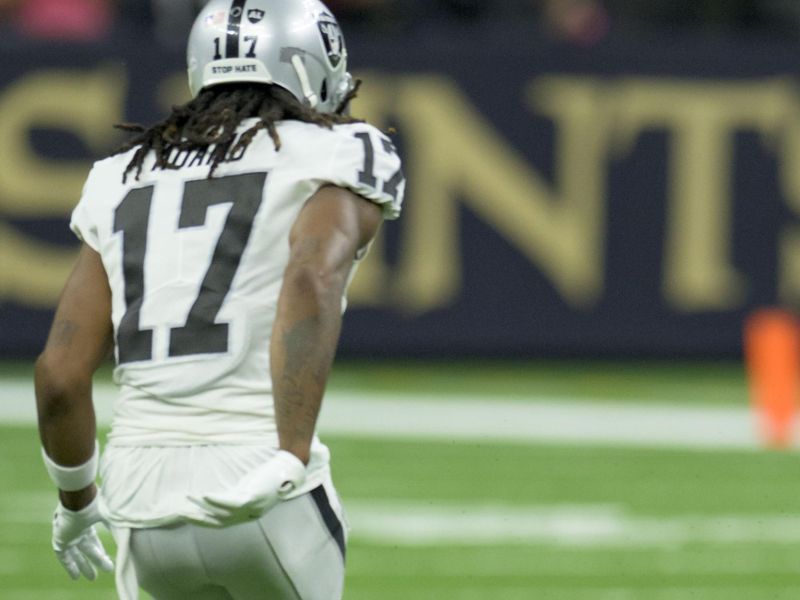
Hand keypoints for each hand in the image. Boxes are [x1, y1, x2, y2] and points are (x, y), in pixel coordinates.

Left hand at [52, 494, 113, 579]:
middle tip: (107, 568)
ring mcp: (68, 534)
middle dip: (96, 559)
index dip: (101, 549)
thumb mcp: (111, 514)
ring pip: (76, 554)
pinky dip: (70, 566)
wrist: (80, 500)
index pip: (94, 539)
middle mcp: (78, 528)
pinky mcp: (59, 539)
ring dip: (84, 565)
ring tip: (92, 578)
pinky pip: (63, 556)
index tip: (109, 558)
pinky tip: (75, 576)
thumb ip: (119, 524)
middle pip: (88, 548)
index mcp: (89, 520)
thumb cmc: (97, 503)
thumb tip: (131, 532)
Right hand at [187, 450, 305, 525]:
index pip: (222, 522)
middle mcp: (250, 514)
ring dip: (202, 510)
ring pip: (222, 515)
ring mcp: (252, 507)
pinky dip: (217, 500)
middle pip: (219, 523)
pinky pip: (231, 502)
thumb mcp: (251, 488)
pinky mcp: (254, 496)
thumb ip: (237, 494)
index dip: (204, 520)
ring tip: (187, 502)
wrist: (288, 465)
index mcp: (249, 513)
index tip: (189, 515)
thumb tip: (219, 494)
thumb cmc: (270, 475)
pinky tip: (204, 496)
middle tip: (180, 514)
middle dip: (199, 520)